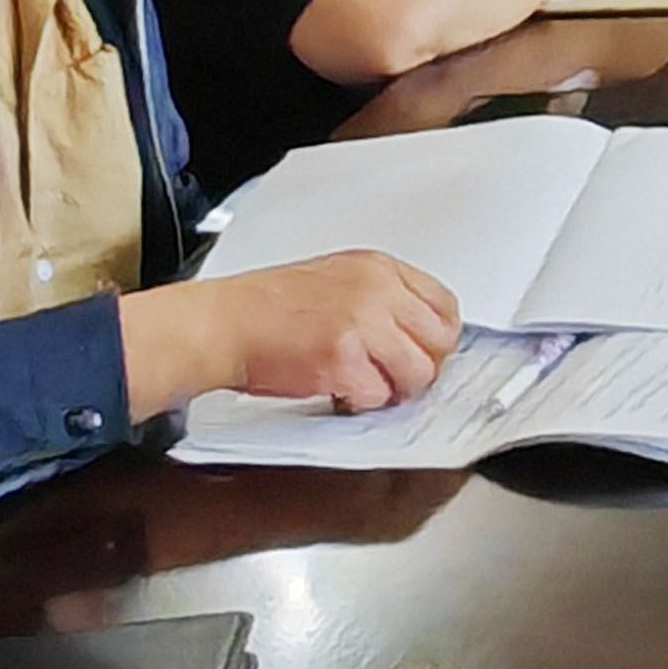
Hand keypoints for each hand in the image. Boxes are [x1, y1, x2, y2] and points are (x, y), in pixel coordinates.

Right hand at [187, 251, 464, 410]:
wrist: (222, 323)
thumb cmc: (265, 307)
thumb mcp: (335, 280)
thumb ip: (380, 299)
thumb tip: (416, 337)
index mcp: (376, 267)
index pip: (445, 305)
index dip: (436, 339)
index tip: (422, 354)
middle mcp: (375, 289)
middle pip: (440, 342)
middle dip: (421, 367)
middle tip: (393, 377)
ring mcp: (362, 322)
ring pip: (418, 373)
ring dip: (393, 389)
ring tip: (362, 384)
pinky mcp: (343, 358)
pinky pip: (378, 395)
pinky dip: (360, 401)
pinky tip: (337, 390)